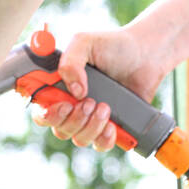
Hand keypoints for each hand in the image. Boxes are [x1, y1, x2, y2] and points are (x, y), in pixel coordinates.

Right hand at [31, 25, 167, 149]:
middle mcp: (72, 106)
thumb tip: (75, 92)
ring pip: (79, 138)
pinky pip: (99, 145)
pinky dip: (104, 138)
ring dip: (91, 126)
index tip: (63, 105)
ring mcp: (90, 119)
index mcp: (59, 87)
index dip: (46, 114)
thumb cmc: (113, 45)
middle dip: (73, 119)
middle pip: (59, 129)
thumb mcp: (85, 42)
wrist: (146, 54)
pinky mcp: (109, 128)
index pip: (42, 110)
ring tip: (106, 106)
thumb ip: (71, 61)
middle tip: (89, 101)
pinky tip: (111, 125)